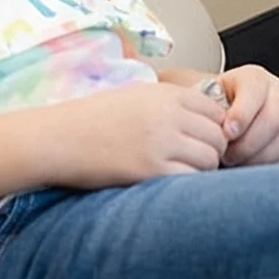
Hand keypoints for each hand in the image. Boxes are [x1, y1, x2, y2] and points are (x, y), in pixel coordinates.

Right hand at [49, 81, 228, 189]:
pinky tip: (171, 183)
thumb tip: (204, 121)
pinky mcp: (152, 170)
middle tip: (195, 160)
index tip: (203, 139)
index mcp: (166, 93)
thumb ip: (171, 104)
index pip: (215, 109)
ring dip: (202, 169)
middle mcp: (168, 114)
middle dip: (212, 150)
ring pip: (209, 159)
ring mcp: (161, 142)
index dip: (214, 127)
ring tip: (182, 172)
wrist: (60, 137)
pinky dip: (188, 184)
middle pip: (217, 136)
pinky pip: (191, 179)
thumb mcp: (137, 96)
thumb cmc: (93, 119)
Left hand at [218, 66, 278, 166]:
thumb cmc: (219, 111)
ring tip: (239, 163)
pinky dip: (277, 167)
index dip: (241, 114)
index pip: (254, 91)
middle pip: (272, 120)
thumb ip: (210, 111)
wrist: (231, 115)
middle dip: (246, 144)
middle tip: (228, 156)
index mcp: (254, 78)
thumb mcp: (209, 103)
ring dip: (259, 159)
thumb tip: (216, 131)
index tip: (226, 134)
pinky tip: (258, 168)